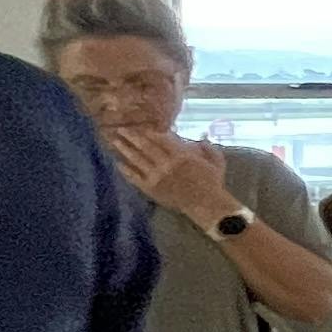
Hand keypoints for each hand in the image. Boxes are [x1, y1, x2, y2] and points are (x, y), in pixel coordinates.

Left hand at [106, 127, 238, 228]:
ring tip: (115, 141)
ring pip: (137, 159)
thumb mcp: (216, 161)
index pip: (162, 139)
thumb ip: (208, 147)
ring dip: (125, 149)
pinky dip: (125, 170)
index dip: (150, 132)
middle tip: (121, 129)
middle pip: (145, 146)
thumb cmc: (212, 182)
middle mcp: (166, 163)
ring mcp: (156, 176)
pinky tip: (117, 163)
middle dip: (132, 136)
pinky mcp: (151, 188)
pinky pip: (134, 177)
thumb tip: (201, 136)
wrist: (205, 204)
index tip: (142, 126)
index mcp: (181, 155)